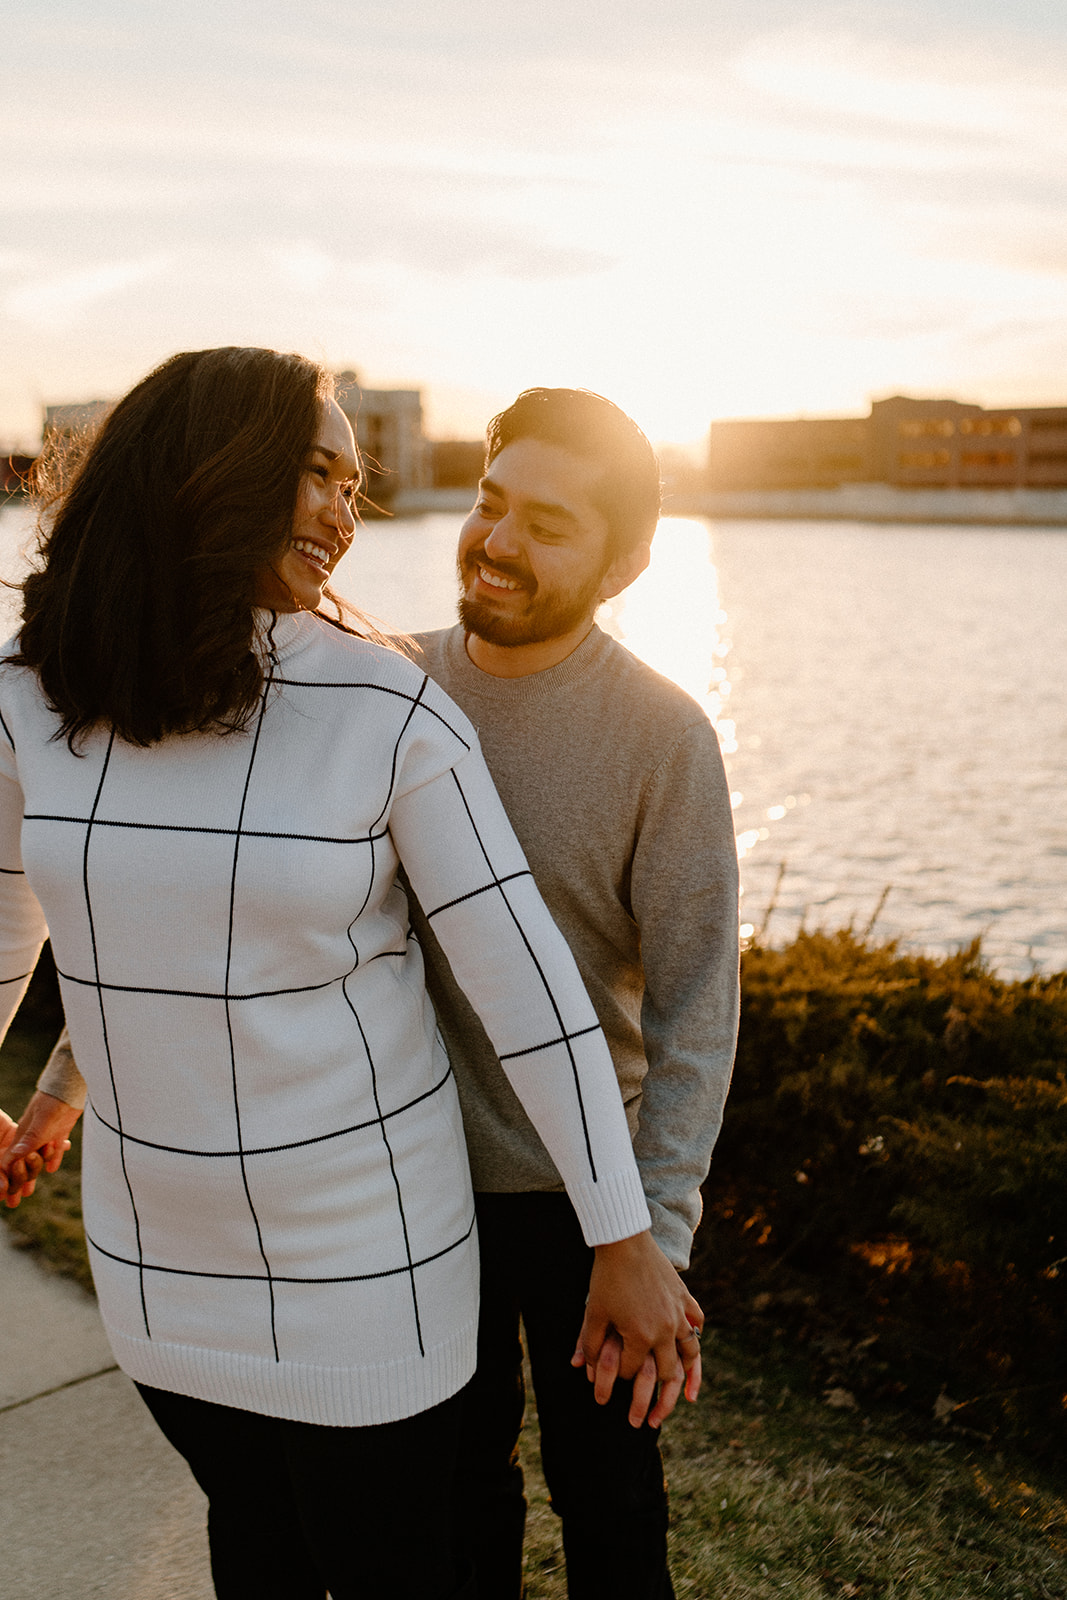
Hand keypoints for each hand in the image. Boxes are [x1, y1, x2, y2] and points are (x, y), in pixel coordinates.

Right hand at [0, 1092, 79, 1208]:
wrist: (69, 1084)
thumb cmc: (54, 1100)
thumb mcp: (42, 1121)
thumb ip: (31, 1138)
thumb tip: (15, 1155)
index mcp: (23, 1135)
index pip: (11, 1161)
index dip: (6, 1177)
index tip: (3, 1194)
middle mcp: (33, 1136)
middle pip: (22, 1164)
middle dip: (18, 1182)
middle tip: (16, 1200)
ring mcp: (46, 1133)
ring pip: (37, 1159)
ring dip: (33, 1174)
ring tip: (29, 1191)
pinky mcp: (60, 1129)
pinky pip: (54, 1148)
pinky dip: (53, 1158)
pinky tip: (52, 1169)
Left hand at [573, 1231, 703, 1426]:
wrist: (624, 1242)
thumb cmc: (605, 1278)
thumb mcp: (594, 1313)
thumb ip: (591, 1345)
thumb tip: (583, 1371)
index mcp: (641, 1337)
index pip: (634, 1371)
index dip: (622, 1378)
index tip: (615, 1381)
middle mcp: (665, 1330)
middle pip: (668, 1373)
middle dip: (660, 1399)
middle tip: (655, 1420)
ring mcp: (678, 1314)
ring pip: (690, 1352)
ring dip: (689, 1375)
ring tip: (688, 1397)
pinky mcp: (684, 1297)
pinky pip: (696, 1321)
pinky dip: (696, 1333)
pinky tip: (694, 1341)